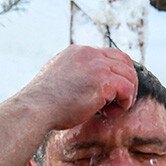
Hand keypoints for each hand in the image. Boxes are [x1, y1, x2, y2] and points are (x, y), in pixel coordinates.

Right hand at [23, 45, 138, 132]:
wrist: (35, 109)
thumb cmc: (43, 103)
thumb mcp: (59, 78)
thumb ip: (74, 74)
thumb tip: (86, 84)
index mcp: (78, 52)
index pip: (109, 55)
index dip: (115, 73)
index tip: (110, 92)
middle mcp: (89, 54)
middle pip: (124, 61)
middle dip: (126, 82)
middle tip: (117, 102)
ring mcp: (97, 65)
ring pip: (129, 75)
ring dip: (124, 95)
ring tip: (109, 110)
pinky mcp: (104, 81)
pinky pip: (128, 89)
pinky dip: (124, 103)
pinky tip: (108, 113)